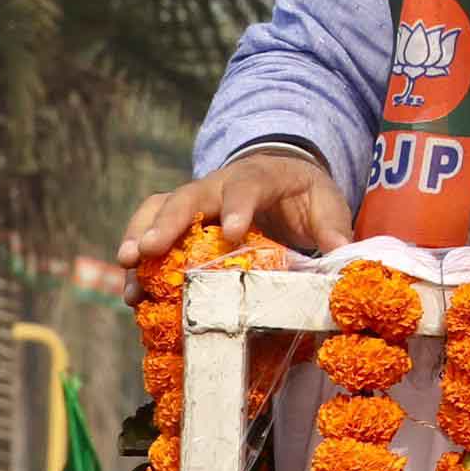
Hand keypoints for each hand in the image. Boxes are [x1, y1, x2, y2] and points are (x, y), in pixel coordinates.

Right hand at [121, 151, 351, 264]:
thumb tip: (343, 255)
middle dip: (166, 223)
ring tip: (126, 269)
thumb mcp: (325, 204)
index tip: (232, 232)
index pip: (247, 186)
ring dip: (138, 237)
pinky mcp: (177, 221)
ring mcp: (193, 202)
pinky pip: (148, 232)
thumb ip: (333, 227)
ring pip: (157, 210)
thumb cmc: (303, 195)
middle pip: (187, 196)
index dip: (238, 206)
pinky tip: (132, 293)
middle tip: (146, 250)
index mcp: (259, 177)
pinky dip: (138, 262)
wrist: (281, 178)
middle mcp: (218, 185)